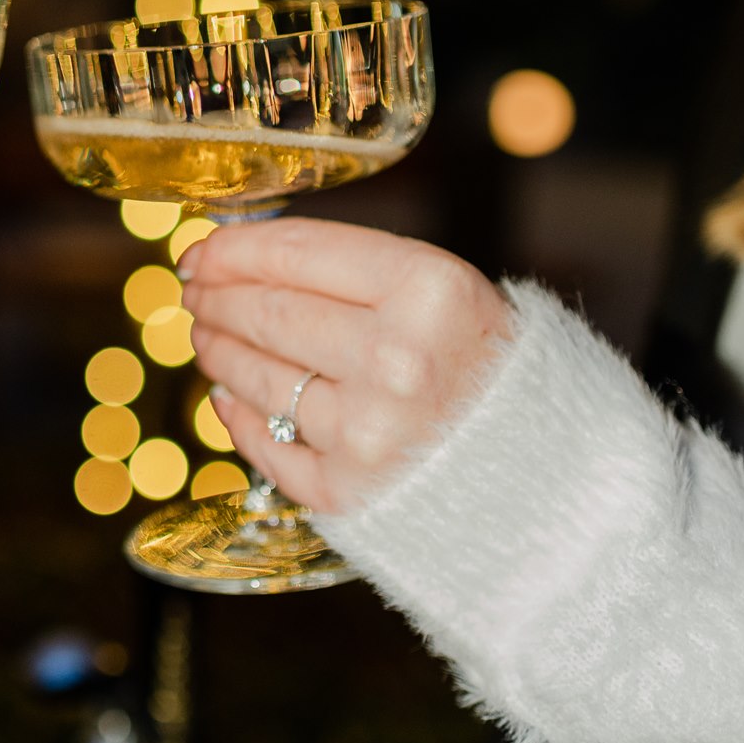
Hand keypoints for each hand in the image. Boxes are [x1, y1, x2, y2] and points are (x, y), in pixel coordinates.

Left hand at [179, 219, 508, 514]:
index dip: (233, 249)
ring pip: (254, 375)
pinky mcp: (347, 493)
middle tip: (194, 290)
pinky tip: (229, 394)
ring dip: (218, 350)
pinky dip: (238, 414)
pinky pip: (265, 441)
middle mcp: (396, 360)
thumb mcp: (444, 294)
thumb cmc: (490, 373)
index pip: (295, 254)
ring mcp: (367, 432)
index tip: (201, 249)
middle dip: (216, 297)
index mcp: (428, 290)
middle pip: (267, 313)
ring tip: (208, 334)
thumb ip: (351, 272)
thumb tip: (238, 256)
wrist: (549, 479)